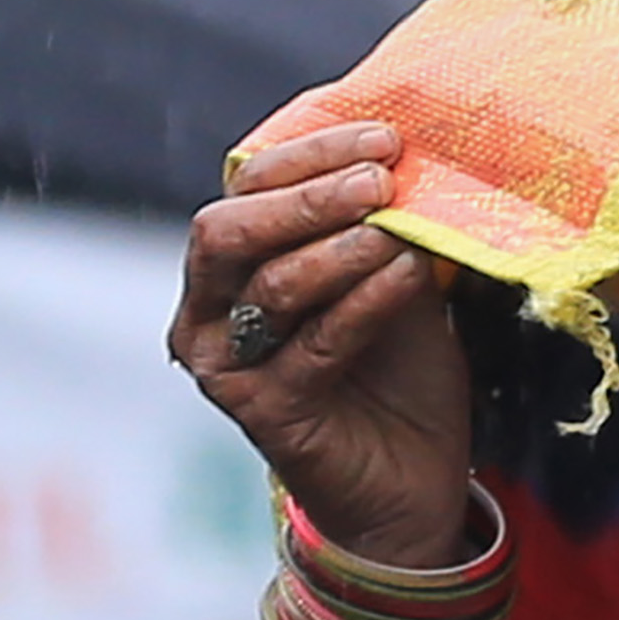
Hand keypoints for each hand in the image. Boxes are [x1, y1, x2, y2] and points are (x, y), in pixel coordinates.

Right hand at [172, 122, 475, 568]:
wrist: (412, 485)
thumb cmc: (397, 378)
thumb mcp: (392, 284)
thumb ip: (383, 228)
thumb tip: (407, 157)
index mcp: (229, 268)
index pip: (246, 188)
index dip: (308, 155)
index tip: (382, 134)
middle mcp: (206, 313)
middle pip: (228, 230)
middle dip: (306, 196)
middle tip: (379, 177)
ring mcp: (226, 367)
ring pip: (271, 285)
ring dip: (343, 246)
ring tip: (401, 226)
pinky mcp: (264, 412)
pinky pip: (316, 343)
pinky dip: (366, 301)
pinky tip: (408, 273)